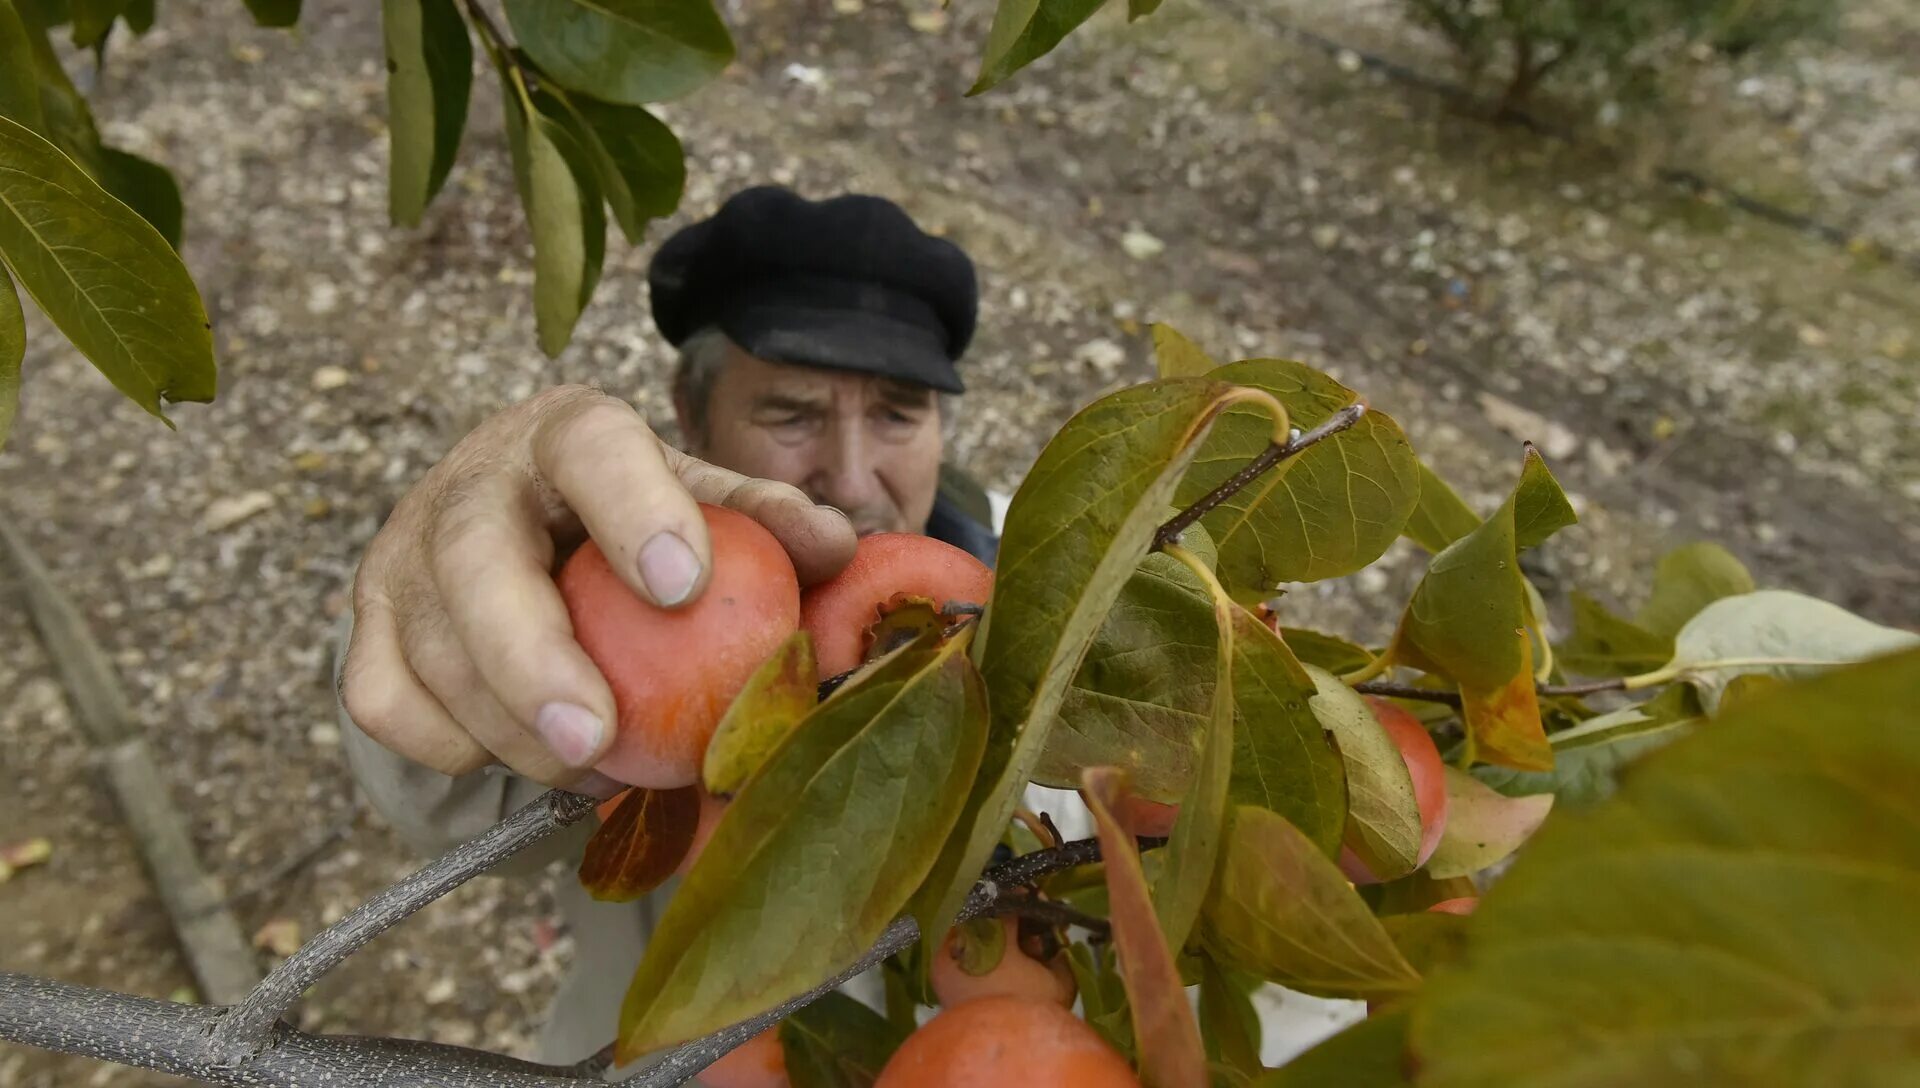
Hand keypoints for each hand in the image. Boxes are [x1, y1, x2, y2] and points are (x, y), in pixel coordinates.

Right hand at [339, 386, 856, 792]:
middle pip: (476, 562)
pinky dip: (450, 746)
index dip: (635, 512)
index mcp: (571, 434)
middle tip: (594, 740)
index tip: (686, 588)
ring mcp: (405, 551)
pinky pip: (384, 702)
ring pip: (432, 651)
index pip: (595, 450)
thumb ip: (766, 524)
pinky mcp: (367, 622)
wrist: (521, 537)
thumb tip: (841, 548)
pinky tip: (519, 760)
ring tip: (594, 770)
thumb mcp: (700, 509)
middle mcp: (473, 480)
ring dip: (510, 732)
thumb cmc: (632, 527)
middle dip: (532, 658)